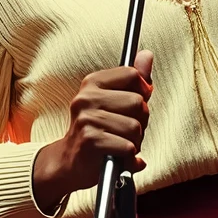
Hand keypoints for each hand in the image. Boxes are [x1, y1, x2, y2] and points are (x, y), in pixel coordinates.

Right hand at [31, 51, 152, 212]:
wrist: (70, 162)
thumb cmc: (97, 130)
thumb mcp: (113, 100)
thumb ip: (132, 79)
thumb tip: (147, 54)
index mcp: (92, 83)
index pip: (131, 74)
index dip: (142, 91)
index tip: (134, 104)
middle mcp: (87, 98)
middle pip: (138, 102)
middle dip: (140, 121)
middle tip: (124, 130)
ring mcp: (87, 119)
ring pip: (135, 127)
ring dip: (134, 141)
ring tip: (119, 143)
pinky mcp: (90, 141)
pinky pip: (128, 147)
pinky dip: (128, 157)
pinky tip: (116, 156)